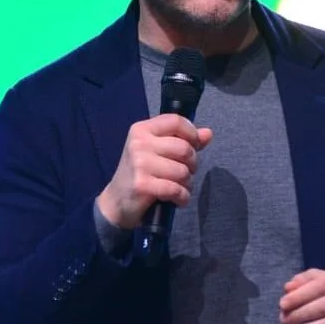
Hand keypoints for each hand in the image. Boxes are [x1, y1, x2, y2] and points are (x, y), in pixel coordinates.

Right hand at [96, 113, 213, 229]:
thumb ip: (183, 140)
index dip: (192, 134)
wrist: (116, 202)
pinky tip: (176, 199)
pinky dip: (182, 197)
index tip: (194, 146)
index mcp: (141, 130)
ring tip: (179, 187)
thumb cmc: (140, 173)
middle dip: (192, 164)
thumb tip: (208, 133)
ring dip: (187, 183)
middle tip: (185, 173)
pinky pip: (176, 189)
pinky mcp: (142, 185)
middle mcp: (139, 143)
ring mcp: (139, 164)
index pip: (176, 121)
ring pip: (182, 171)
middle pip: (184, 148)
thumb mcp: (157, 152)